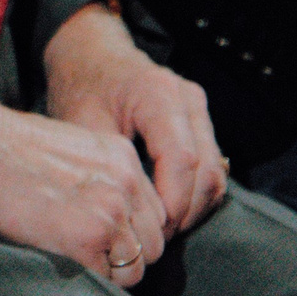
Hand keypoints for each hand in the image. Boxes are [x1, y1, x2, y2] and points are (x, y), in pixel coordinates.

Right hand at [0, 95, 169, 286]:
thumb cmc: (14, 149)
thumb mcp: (75, 148)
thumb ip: (102, 176)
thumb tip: (109, 211)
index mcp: (125, 159)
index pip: (154, 214)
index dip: (132, 232)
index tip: (108, 238)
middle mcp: (127, 185)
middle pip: (153, 244)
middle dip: (127, 256)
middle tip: (93, 256)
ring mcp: (110, 213)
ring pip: (135, 267)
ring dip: (110, 272)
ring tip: (78, 262)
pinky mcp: (88, 238)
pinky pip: (107, 278)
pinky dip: (88, 278)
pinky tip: (64, 261)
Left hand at [40, 0, 229, 233]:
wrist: (90, 56)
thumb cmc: (81, 88)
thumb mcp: (82, 126)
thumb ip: (107, 166)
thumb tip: (124, 219)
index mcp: (159, 95)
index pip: (183, 161)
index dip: (172, 204)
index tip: (152, 231)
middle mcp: (188, 101)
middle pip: (207, 171)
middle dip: (185, 212)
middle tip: (155, 239)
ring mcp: (199, 110)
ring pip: (216, 173)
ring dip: (194, 208)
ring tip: (161, 231)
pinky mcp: (199, 122)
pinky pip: (212, 167)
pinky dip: (196, 195)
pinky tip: (170, 212)